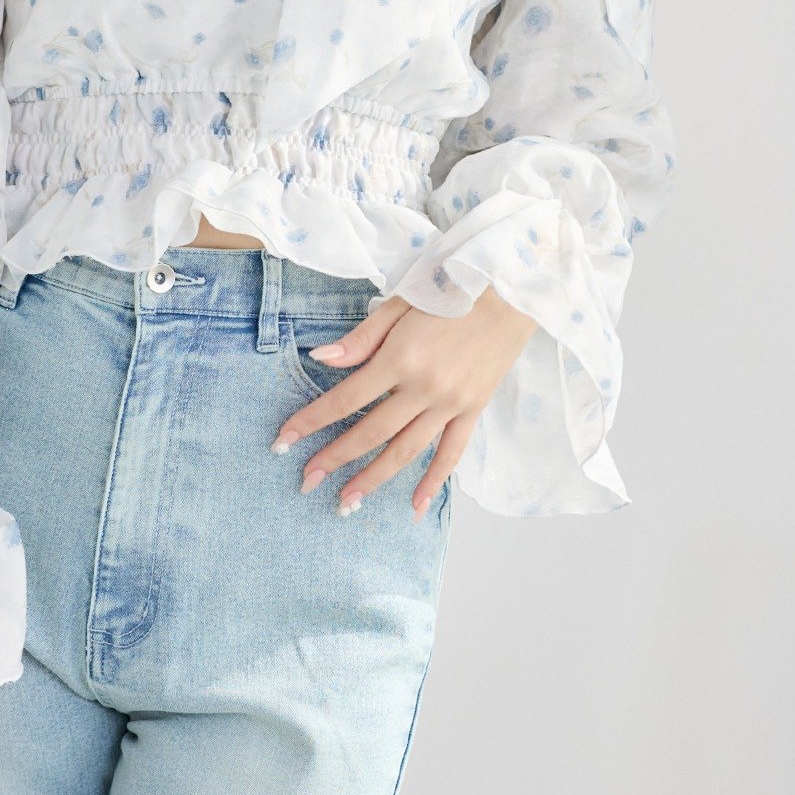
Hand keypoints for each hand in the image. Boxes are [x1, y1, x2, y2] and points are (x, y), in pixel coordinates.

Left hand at [273, 287, 538, 518]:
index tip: (283, 440)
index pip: (346, 398)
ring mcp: (451, 403)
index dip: (312, 420)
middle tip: (306, 480)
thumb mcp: (400, 303)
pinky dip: (433, 482)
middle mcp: (424, 387)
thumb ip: (361, 338)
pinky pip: (451, 453)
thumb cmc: (450, 288)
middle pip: (371, 432)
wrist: (511, 290)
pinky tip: (414, 506)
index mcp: (400, 357)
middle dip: (335, 458)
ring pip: (406, 451)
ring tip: (346, 502)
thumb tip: (320, 359)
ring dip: (374, 479)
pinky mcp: (473, 409)